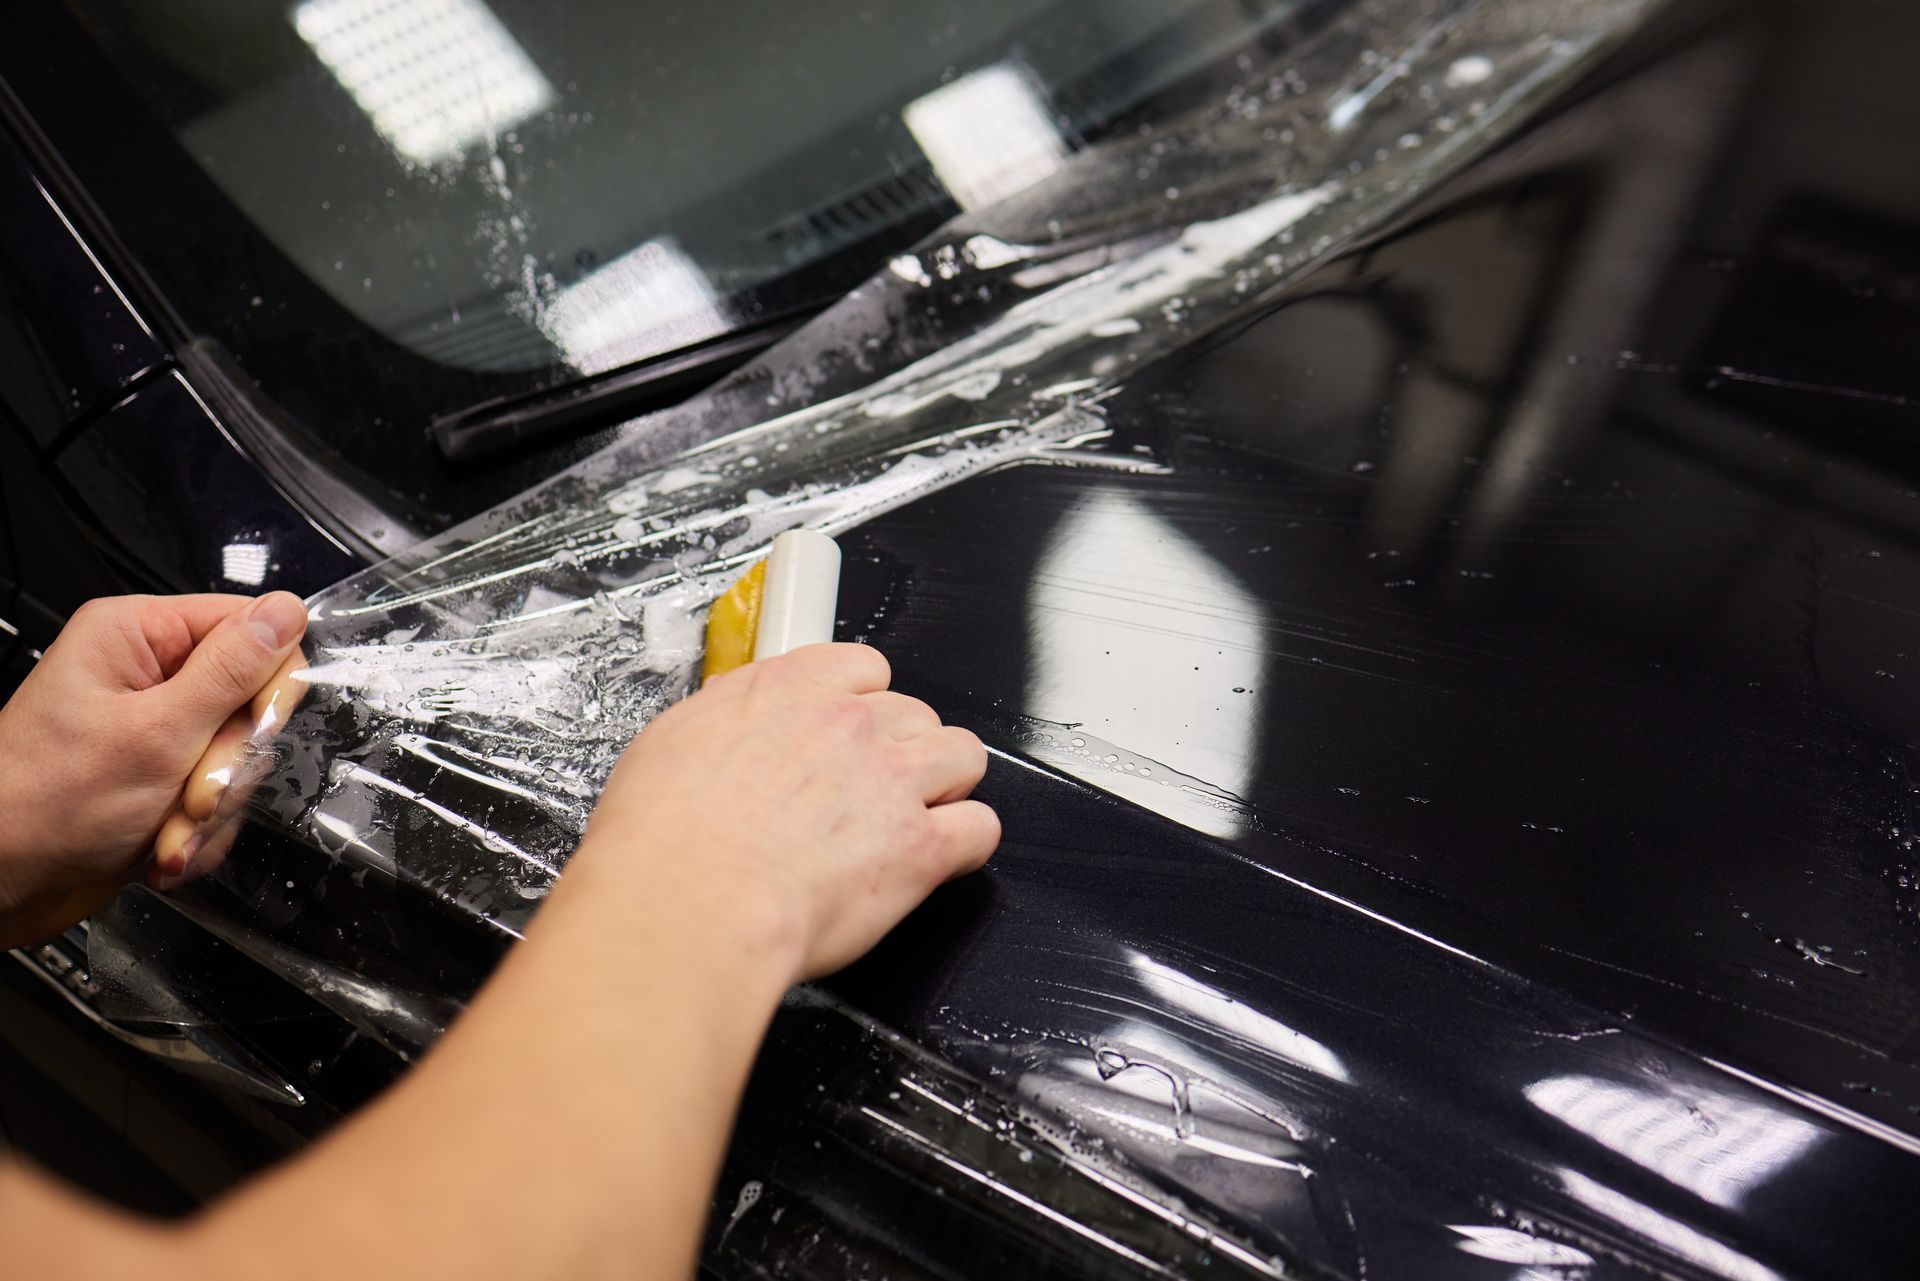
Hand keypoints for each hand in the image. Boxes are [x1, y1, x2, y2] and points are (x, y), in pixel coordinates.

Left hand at [0, 592, 308, 946]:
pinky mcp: (159, 775)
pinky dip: (197, 830)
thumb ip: (231, 671)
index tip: (253, 730)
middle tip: (192, 793)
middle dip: (228, 765)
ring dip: (211, 808)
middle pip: (250, 703)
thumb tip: (285, 612)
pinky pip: (217, 796)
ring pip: (238, 759)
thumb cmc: (42, 806)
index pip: (253, 629)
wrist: (1, 885)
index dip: (268, 684)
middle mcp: (146, 675)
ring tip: (166, 831)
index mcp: (137, 636)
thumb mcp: (156, 734)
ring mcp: (153, 729)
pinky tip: (161, 846)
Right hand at [570, 643, 998, 982]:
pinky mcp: (920, 848)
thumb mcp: (672, 743)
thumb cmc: (664, 838)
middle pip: (916, 713)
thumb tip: (730, 732)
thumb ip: (724, 726)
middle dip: (902, 748)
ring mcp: (893, 783)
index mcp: (790, 690)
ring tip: (917, 816)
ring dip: (947, 784)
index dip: (863, 702)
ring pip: (963, 756)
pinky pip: (980, 828)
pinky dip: (967, 843)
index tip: (852, 726)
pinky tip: (942, 858)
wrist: (690, 902)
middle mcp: (851, 726)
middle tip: (873, 788)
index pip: (863, 667)